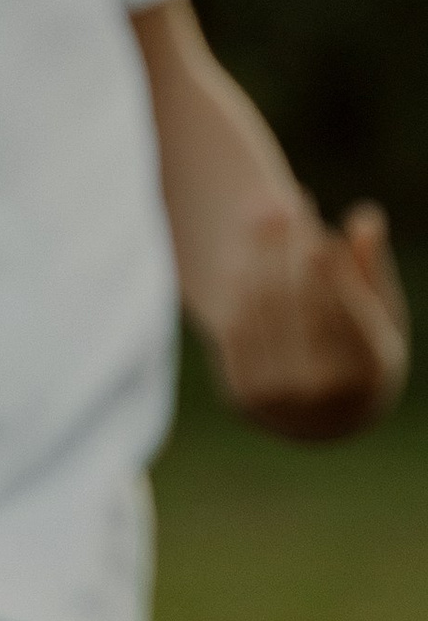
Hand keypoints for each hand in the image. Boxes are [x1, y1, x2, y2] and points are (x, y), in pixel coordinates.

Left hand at [212, 200, 407, 441]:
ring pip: (262, 310)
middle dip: (290, 246)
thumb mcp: (384, 319)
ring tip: (262, 213)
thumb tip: (365, 216)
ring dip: (259, 256)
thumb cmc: (364, 354)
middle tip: (284, 201)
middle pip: (297, 301)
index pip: (341, 309)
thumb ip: (372, 271)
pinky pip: (236, 329)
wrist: (324, 419)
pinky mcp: (243, 396)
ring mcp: (277, 396)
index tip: (318, 229)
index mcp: (367, 372)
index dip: (326, 267)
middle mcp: (321, 390)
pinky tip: (245, 254)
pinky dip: (239, 289)